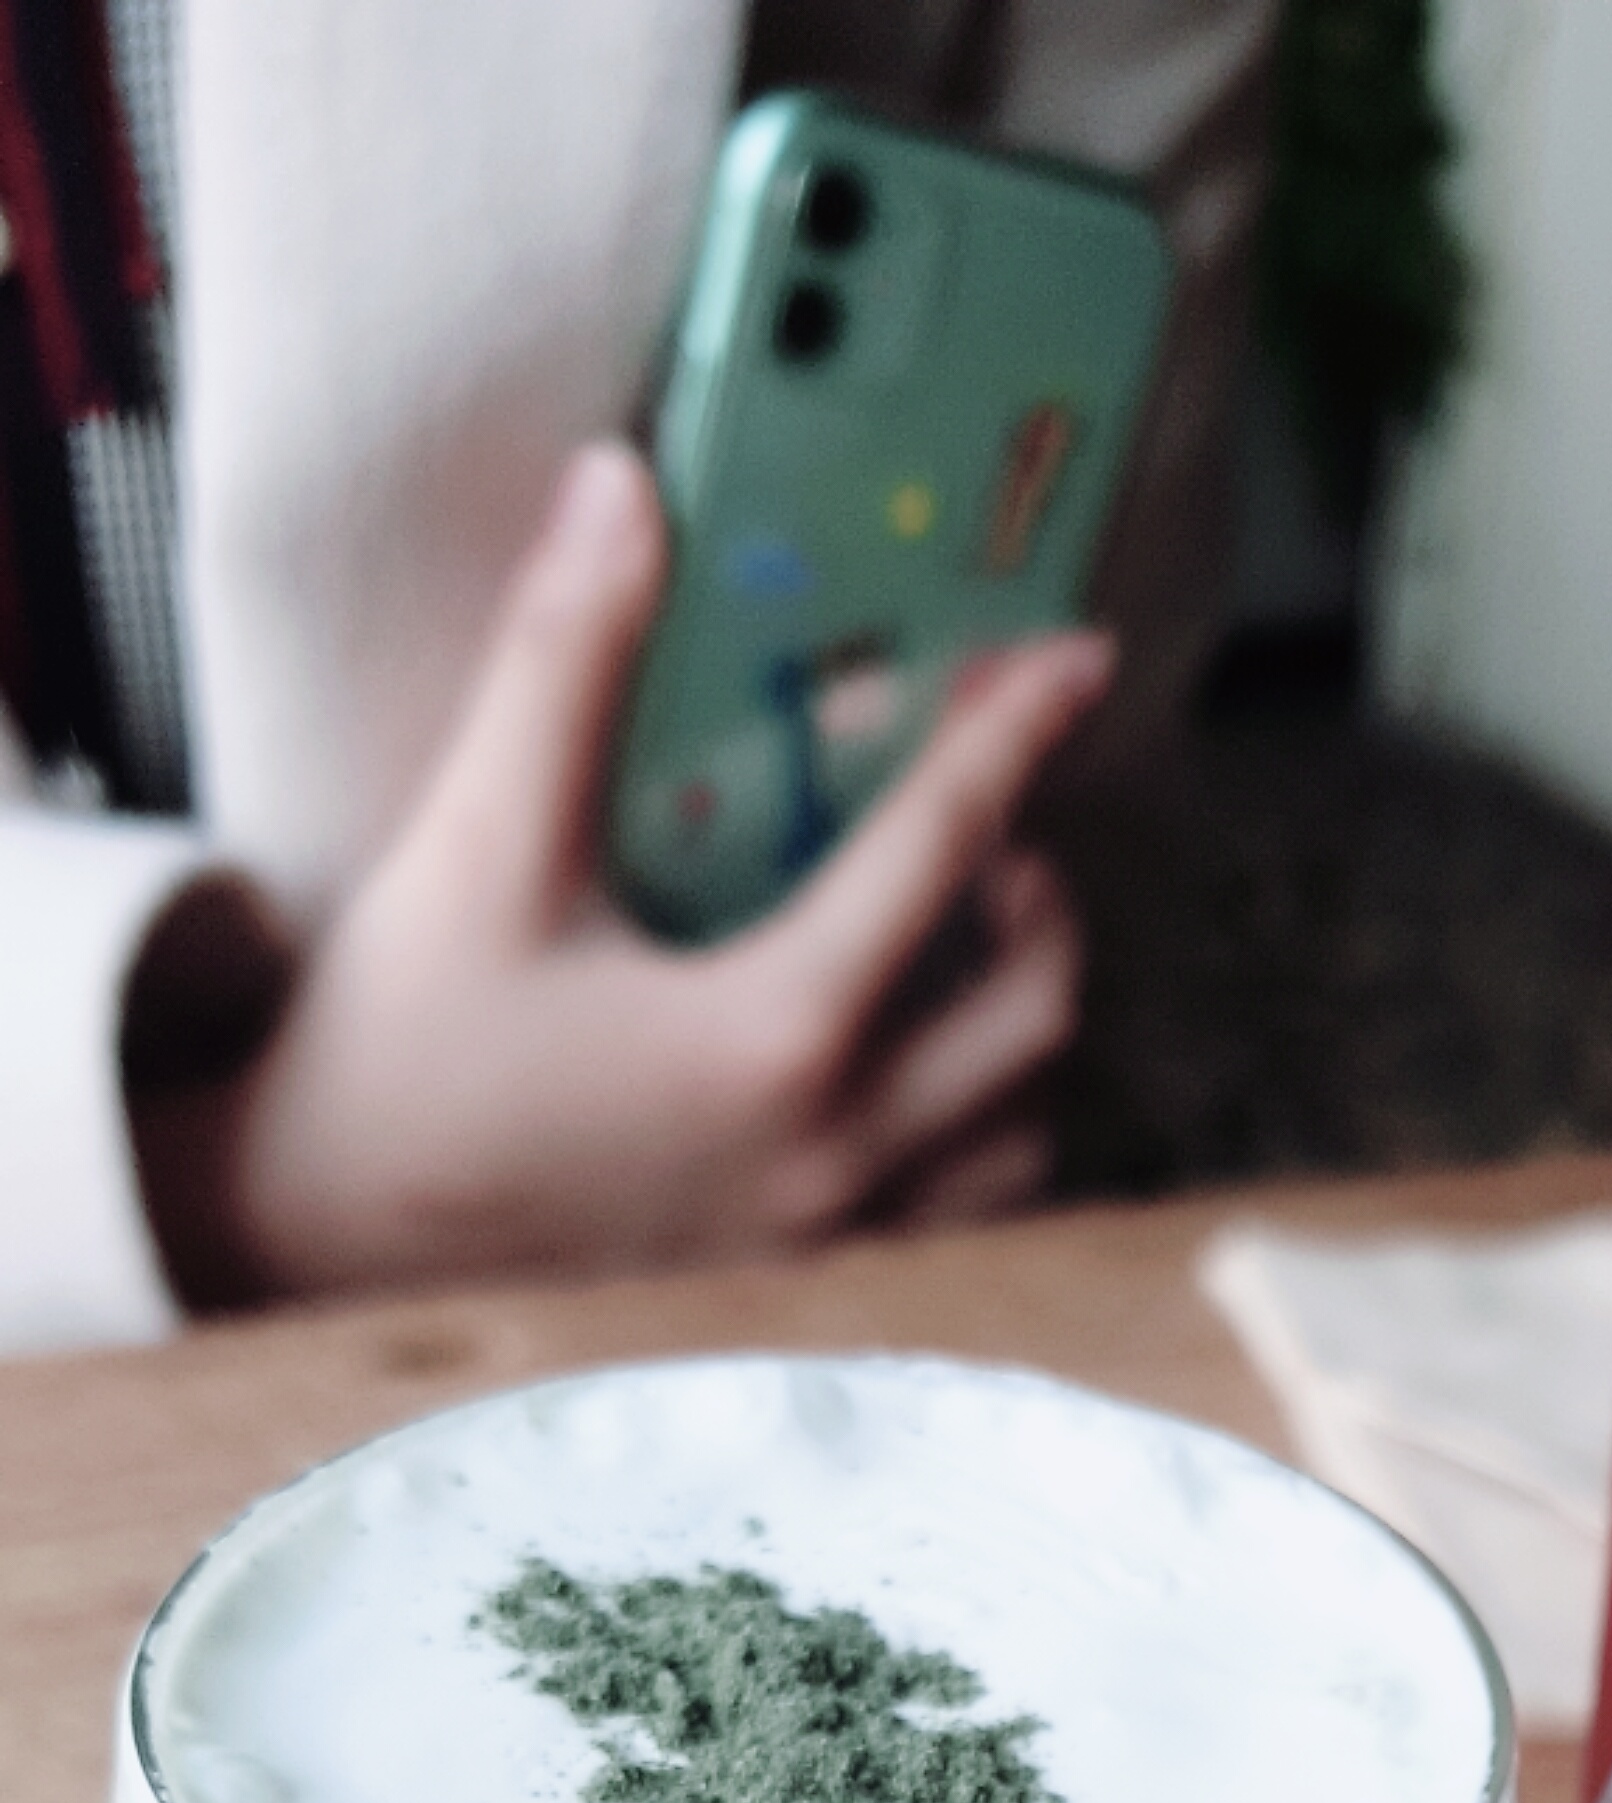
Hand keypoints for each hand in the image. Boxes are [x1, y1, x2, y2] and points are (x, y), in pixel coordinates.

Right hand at [132, 443, 1109, 1306]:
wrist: (326, 1243)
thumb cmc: (399, 1057)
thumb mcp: (474, 848)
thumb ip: (560, 663)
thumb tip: (621, 491)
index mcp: (771, 1037)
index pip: (941, 848)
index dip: (1015, 733)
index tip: (1074, 662)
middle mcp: (833, 1154)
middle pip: (1035, 1011)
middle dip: (1039, 902)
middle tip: (989, 842)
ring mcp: (832, 1241)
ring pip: (1021, 1135)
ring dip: (1019, 1034)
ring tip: (960, 959)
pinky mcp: (805, 1292)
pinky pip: (964, 1222)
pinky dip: (979, 1138)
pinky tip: (917, 1078)